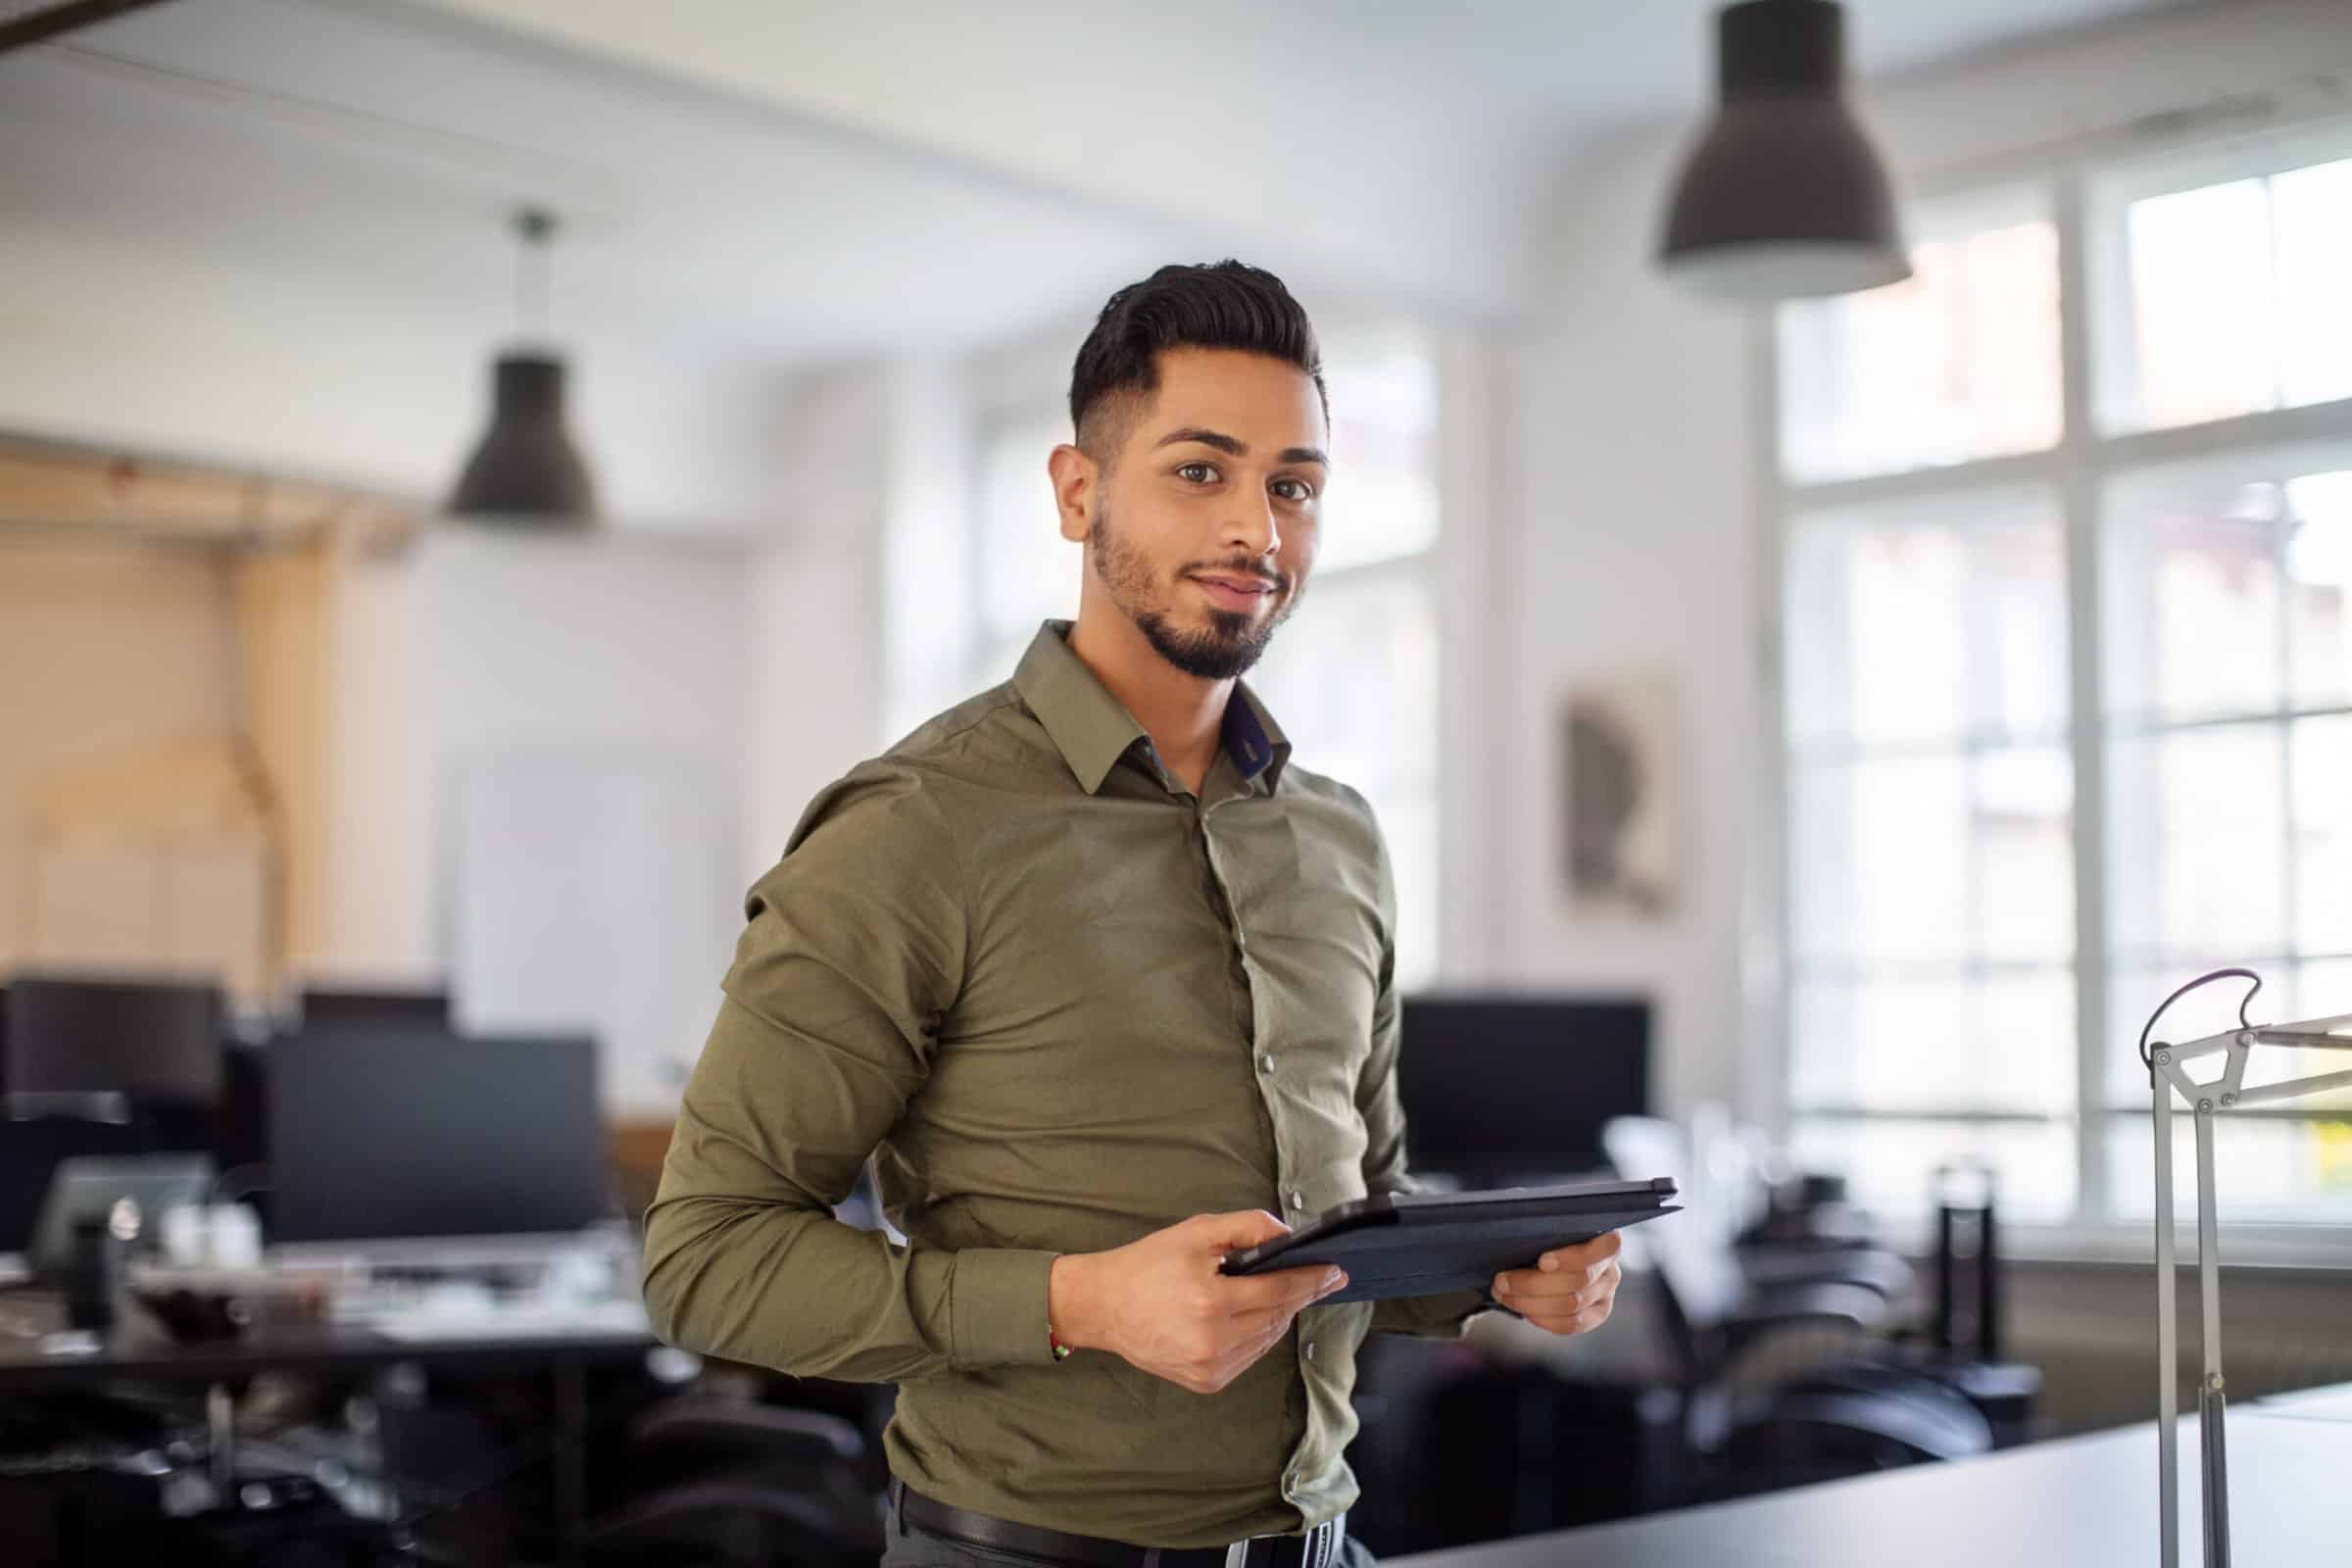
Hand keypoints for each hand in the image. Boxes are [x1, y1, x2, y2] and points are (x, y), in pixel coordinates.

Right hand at [1048, 1211, 1349, 1394]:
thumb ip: (1246, 1227)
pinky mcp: (1206, 1382)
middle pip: (1278, 1317)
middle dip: (1298, 1295)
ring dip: (1277, 1316)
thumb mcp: (1196, 1232)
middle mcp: (1213, 1341)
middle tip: (1314, 1277)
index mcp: (1211, 1302)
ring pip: (1267, 1340)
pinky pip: (1249, 1356)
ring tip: (1276, 1293)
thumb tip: (1287, 1235)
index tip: (1336, 1271)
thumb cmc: (1148, 1264)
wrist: (1104, 1306)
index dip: (1312, 1280)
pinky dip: (1256, 1336)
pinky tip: (1248, 1317)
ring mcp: (1210, 1367)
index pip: (1280, 1292)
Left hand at [1491, 1230, 1622, 1336]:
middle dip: (1533, 1284)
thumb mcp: (1552, 1226)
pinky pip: (1570, 1325)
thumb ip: (1544, 1230)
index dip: (1572, 1258)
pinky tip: (1524, 1311)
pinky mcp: (1596, 1315)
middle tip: (1502, 1281)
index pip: (1602, 1249)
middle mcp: (1611, 1270)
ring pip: (1571, 1306)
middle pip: (1577, 1282)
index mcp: (1607, 1242)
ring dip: (1531, 1303)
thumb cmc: (1552, 1237)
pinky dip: (1543, 1319)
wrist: (1557, 1257)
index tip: (1542, 1261)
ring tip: (1505, 1295)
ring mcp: (1606, 1296)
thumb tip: (1511, 1238)